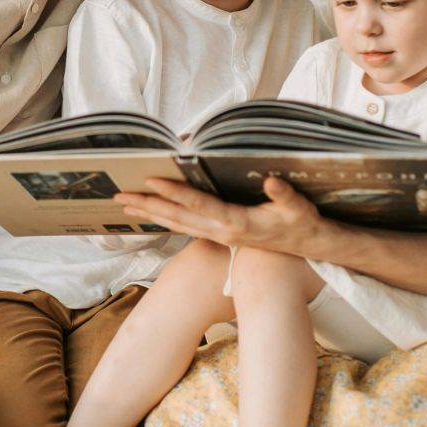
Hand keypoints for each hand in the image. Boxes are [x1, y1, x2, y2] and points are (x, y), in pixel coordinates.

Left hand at [114, 176, 322, 252]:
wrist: (306, 246)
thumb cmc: (301, 223)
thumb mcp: (298, 207)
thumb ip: (284, 194)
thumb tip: (271, 180)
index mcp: (236, 222)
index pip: (198, 204)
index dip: (174, 192)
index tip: (151, 180)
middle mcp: (221, 231)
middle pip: (177, 216)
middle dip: (148, 205)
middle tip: (120, 195)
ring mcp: (218, 235)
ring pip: (177, 224)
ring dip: (150, 213)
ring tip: (125, 204)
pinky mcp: (218, 235)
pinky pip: (185, 227)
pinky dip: (165, 219)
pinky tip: (152, 213)